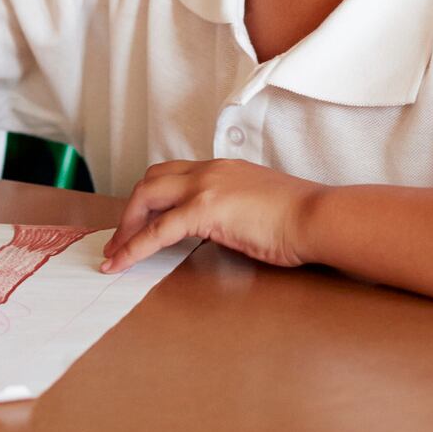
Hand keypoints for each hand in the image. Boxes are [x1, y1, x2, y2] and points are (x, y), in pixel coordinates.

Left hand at [100, 159, 316, 274]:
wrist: (317, 217)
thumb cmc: (300, 218)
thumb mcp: (259, 204)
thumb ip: (233, 208)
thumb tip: (219, 227)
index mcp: (222, 168)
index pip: (173, 175)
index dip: (150, 198)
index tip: (139, 222)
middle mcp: (209, 170)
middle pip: (151, 180)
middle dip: (130, 210)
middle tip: (119, 240)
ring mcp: (205, 186)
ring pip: (146, 197)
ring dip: (126, 227)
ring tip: (115, 254)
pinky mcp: (205, 210)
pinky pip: (157, 230)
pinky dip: (134, 247)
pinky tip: (122, 263)